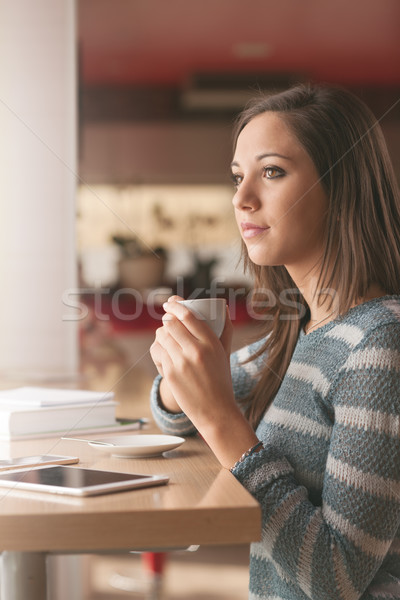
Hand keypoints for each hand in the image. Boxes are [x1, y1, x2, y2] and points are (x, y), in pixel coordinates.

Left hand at [150, 296, 258, 468]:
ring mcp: (181, 362)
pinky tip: (165, 354)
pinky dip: (158, 350)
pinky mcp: (170, 373)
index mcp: (211, 343)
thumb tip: (222, 306)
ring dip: (162, 334)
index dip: (176, 305)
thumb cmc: (221, 380)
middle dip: (167, 320)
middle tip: (168, 320)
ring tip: (167, 338)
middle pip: (171, 324)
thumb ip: (225, 329)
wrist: (215, 411)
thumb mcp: (225, 353)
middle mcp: (196, 350)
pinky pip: (157, 352)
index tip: (170, 302)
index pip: (188, 316)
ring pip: (162, 337)